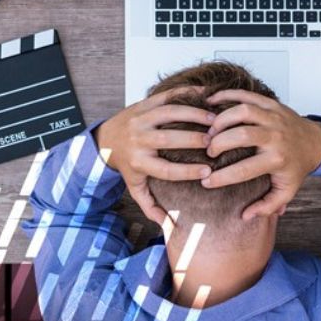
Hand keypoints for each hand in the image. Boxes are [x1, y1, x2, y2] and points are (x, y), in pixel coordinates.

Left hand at [95, 87, 215, 224]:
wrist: (106, 139)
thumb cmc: (127, 165)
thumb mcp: (135, 187)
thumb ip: (151, 206)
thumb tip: (167, 226)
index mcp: (139, 162)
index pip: (166, 169)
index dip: (188, 171)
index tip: (208, 172)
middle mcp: (139, 140)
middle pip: (168, 139)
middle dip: (193, 140)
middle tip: (214, 142)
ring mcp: (141, 119)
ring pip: (169, 113)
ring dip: (193, 115)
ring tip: (214, 120)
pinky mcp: (144, 103)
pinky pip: (166, 96)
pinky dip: (186, 94)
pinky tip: (205, 96)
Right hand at [202, 90, 320, 220]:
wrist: (316, 143)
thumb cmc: (296, 168)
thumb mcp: (286, 191)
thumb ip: (267, 206)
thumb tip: (244, 216)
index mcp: (277, 160)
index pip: (243, 170)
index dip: (221, 178)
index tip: (205, 182)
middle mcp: (275, 137)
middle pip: (241, 135)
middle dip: (219, 143)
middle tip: (208, 151)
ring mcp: (273, 117)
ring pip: (242, 111)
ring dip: (221, 119)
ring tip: (210, 130)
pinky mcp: (271, 104)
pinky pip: (246, 95)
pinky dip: (226, 95)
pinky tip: (211, 102)